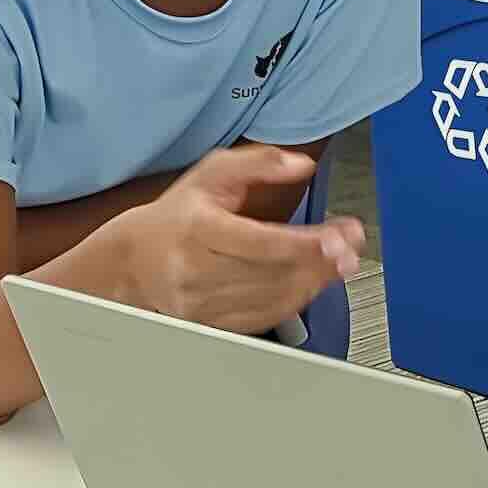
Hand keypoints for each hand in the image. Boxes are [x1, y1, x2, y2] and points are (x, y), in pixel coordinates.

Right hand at [84, 146, 362, 333]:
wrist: (136, 260)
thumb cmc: (179, 216)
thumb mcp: (211, 173)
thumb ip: (258, 162)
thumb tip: (299, 164)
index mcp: (197, 229)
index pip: (259, 242)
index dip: (305, 244)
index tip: (340, 238)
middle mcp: (197, 271)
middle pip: (273, 272)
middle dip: (321, 261)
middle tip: (351, 248)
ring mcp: (203, 303)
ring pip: (273, 298)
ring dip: (314, 281)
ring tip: (338, 262)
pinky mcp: (212, 324)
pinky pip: (265, 318)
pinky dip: (295, 301)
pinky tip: (311, 283)